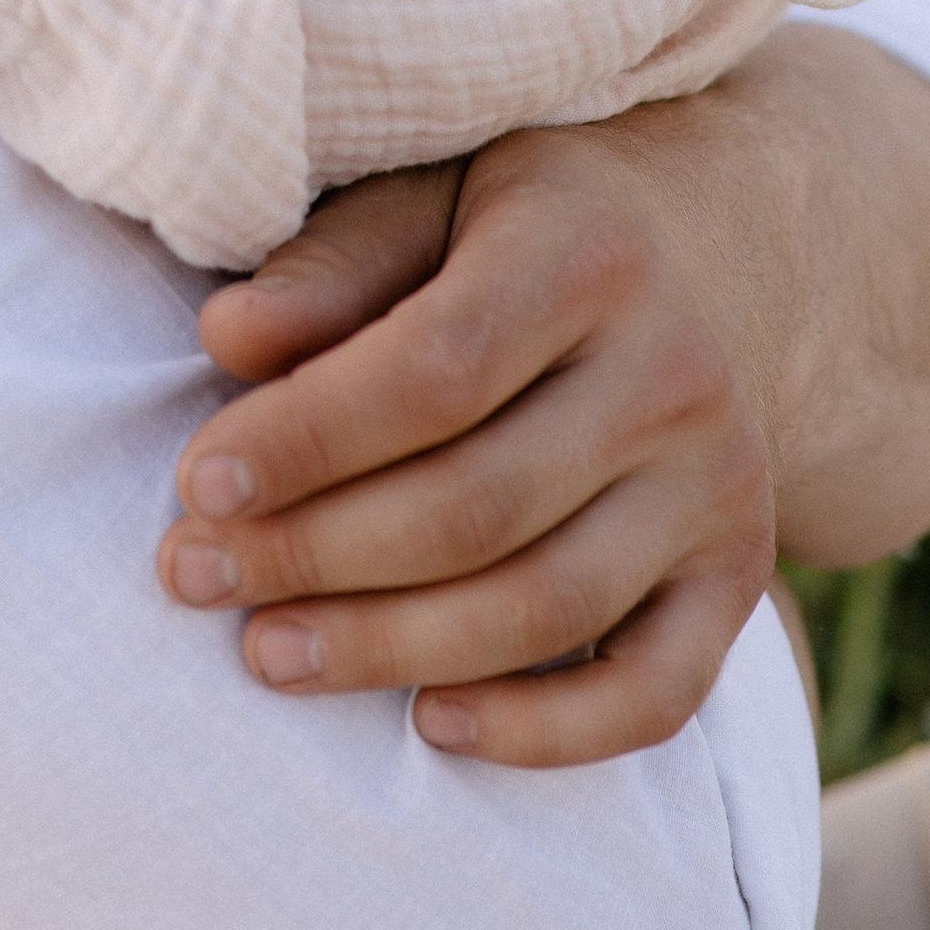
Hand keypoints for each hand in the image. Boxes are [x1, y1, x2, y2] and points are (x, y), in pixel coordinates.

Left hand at [154, 124, 785, 770]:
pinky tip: (432, 725)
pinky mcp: (738, 575)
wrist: (712, 262)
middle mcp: (675, 372)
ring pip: (549, 606)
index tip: (197, 483)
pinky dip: (546, 731)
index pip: (434, 369)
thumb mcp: (426, 198)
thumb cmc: (512, 232)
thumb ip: (333, 266)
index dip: (306, 439)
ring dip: (391, 648)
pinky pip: (654, 692)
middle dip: (315, 555)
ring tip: (266, 652)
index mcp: (588, 254)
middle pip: (479, 504)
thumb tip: (230, 338)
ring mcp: (720, 485)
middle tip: (191, 577)